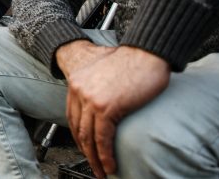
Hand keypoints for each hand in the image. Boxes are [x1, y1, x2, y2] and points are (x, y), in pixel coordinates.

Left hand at [63, 45, 169, 177]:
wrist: (146, 51)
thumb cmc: (133, 61)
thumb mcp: (105, 73)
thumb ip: (98, 89)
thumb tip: (104, 108)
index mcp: (77, 82)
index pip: (72, 116)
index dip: (78, 135)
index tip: (85, 148)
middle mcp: (79, 91)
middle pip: (77, 128)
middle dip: (85, 151)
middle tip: (93, 165)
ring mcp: (91, 99)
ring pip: (88, 136)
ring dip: (95, 159)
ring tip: (102, 171)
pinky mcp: (106, 107)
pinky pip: (101, 137)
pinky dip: (105, 154)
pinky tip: (110, 164)